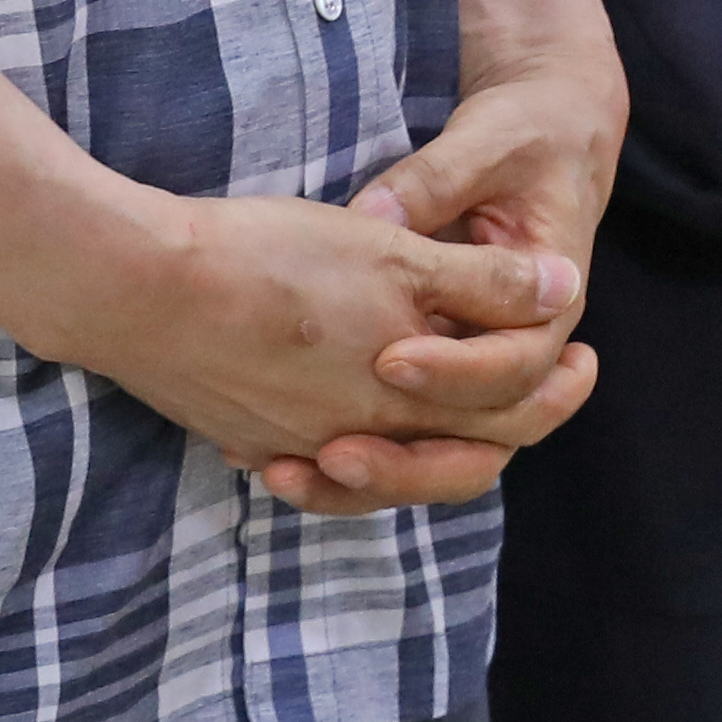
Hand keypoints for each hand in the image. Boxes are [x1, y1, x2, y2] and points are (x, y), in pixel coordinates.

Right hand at [40, 193, 584, 517]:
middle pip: (455, 456)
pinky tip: (349, 429)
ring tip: (456, 411)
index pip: (509, 416)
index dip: (556, 388)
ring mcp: (296, 448)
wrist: (137, 290)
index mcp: (406, 397)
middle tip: (551, 384)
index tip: (583, 359)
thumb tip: (560, 291)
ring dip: (431, 444)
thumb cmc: (270, 261)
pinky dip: (349, 454)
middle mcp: (357, 440)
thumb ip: (480, 283)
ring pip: (386, 466)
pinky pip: (315, 464)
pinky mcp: (246, 439)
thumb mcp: (393, 254)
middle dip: (510, 422)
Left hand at [308, 48, 631, 501]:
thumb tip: (376, 218)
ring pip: (433, 463)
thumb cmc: (522, 140)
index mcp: (550, 305)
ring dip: (367, 481)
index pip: (516, 366)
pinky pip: (395, 445)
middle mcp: (515, 353)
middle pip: (479, 446)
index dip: (455, 371)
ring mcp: (472, 373)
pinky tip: (263, 461)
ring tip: (287, 471)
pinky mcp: (431, 374)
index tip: (388, 358)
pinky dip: (337, 467)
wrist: (546, 139)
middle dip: (406, 462)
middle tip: (334, 453)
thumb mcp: (485, 147)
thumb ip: (433, 186)